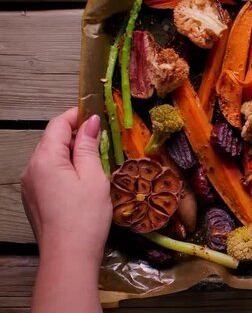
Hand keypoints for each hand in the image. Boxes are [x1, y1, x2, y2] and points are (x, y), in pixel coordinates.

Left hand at [21, 107, 111, 264]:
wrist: (69, 256)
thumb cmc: (85, 216)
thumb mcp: (94, 177)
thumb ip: (89, 146)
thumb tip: (90, 122)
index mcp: (45, 159)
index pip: (57, 124)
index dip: (77, 114)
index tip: (98, 113)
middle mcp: (31, 168)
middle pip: (52, 140)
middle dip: (76, 135)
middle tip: (103, 138)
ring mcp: (29, 185)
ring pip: (50, 158)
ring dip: (71, 153)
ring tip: (96, 160)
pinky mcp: (33, 199)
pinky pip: (48, 174)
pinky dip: (65, 169)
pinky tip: (82, 180)